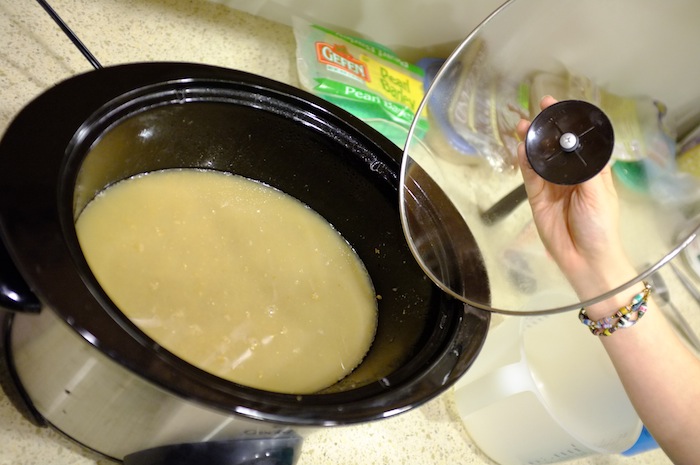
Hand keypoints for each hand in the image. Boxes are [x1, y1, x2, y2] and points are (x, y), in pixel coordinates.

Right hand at [516, 96, 636, 302]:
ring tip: (523, 125)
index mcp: (591, 170)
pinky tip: (521, 147)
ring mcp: (552, 185)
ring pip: (540, 158)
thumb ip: (583, 168)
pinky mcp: (536, 196)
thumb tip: (571, 143)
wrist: (585, 258)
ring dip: (532, 141)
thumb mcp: (599, 193)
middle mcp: (570, 174)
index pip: (580, 141)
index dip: (570, 124)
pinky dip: (525, 161)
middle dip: (547, 128)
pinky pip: (530, 175)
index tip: (559, 106)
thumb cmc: (600, 225)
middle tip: (537, 110)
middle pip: (557, 146)